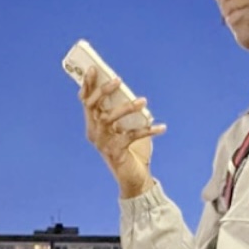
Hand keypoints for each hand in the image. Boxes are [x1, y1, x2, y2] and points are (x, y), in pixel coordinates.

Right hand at [80, 66, 165, 198]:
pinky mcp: (116, 153)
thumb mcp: (124, 128)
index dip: (87, 85)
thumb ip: (122, 111)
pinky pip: (132, 136)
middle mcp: (94, 133)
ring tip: (143, 101)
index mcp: (93, 125)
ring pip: (109, 119)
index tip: (93, 68)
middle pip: (94, 107)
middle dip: (104, 91)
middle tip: (118, 80)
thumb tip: (130, 93)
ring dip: (127, 107)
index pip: (86, 102)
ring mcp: (103, 144)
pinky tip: (162, 128)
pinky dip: (148, 130)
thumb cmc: (129, 150)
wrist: (133, 179)